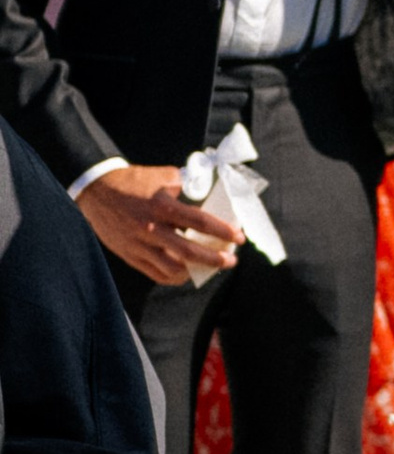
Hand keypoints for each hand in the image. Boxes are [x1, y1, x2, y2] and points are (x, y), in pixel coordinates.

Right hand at [77, 166, 240, 286]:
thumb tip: (206, 190)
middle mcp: (151, 229)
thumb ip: (185, 184)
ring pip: (173, 268)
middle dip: (215, 259)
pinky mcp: (130, 255)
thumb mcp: (162, 176)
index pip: (199, 222)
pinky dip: (174, 277)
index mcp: (162, 207)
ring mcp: (139, 245)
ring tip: (210, 267)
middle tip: (231, 260)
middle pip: (189, 251)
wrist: (95, 191)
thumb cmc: (132, 182)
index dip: (222, 231)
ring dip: (195, 271)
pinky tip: (186, 273)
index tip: (238, 237)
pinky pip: (155, 274)